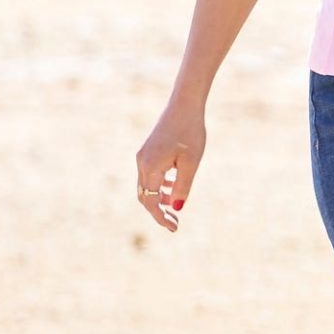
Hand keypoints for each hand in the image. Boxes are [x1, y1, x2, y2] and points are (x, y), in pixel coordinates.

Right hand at [134, 99, 205, 231]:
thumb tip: (175, 208)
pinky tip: (174, 185)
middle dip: (158, 210)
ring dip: (159, 197)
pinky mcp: (148, 150)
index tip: (174, 228)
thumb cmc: (191, 132)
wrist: (184, 105)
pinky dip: (160, 184)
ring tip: (175, 205)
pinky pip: (150, 174)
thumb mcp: (190, 163)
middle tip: (175, 222)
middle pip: (145, 195)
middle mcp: (142, 162)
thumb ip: (182, 186)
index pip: (150, 201)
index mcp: (150, 167)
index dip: (160, 217)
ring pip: (147, 185)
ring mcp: (143, 155)